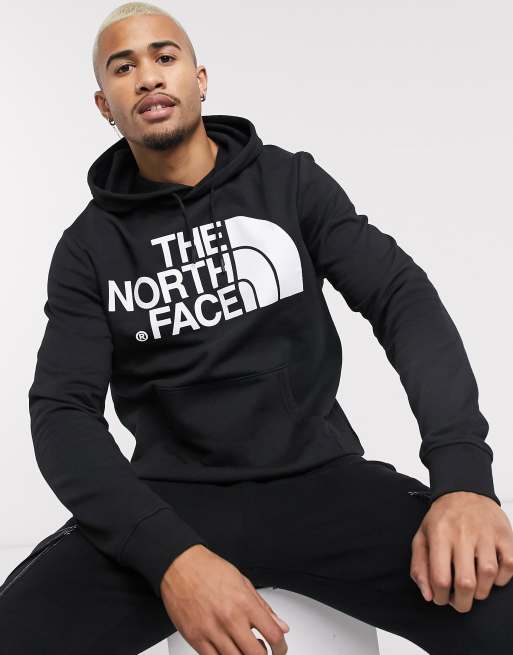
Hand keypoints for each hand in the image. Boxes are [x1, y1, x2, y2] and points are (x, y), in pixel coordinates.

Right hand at [160, 544, 289, 653]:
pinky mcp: (194, 638)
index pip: (273, 635)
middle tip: (266, 652)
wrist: (180, 565)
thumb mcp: (243, 582)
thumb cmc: (209, 569)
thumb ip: (263, 607)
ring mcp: (211, 630)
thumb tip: (280, 625)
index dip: (281, 647)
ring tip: (246, 649)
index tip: (280, 648)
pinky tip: (229, 650)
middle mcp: (229, 618)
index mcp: (244, 602)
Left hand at [410, 491, 512, 612]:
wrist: (464, 491)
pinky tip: (491, 576)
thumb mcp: (421, 537)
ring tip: (474, 589)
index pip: (440, 577)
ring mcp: (485, 534)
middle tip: (460, 602)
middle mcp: (462, 534)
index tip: (441, 598)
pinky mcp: (504, 535)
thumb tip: (428, 595)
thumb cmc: (442, 519)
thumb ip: (419, 567)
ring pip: (488, 574)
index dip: (441, 596)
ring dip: (482, 591)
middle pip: (466, 582)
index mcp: (439, 535)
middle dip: (463, 602)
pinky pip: (510, 564)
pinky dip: (502, 578)